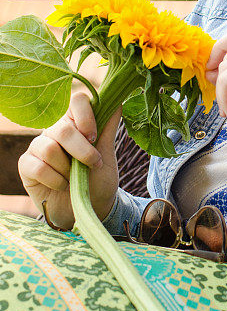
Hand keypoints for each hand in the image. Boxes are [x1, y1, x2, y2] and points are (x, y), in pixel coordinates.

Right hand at [18, 91, 120, 229]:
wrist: (89, 209)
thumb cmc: (98, 179)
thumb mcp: (107, 154)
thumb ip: (108, 128)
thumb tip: (116, 101)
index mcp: (76, 122)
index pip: (76, 101)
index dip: (86, 116)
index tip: (94, 136)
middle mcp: (54, 130)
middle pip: (63, 128)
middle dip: (82, 150)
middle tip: (93, 164)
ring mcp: (38, 147)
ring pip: (49, 148)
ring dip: (68, 169)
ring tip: (74, 178)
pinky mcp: (26, 165)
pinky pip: (38, 167)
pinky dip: (55, 180)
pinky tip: (62, 185)